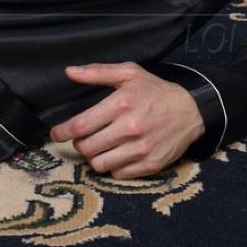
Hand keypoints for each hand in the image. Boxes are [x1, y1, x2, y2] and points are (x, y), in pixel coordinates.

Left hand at [49, 61, 205, 178]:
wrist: (190, 111)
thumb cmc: (154, 90)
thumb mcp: (128, 72)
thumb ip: (96, 72)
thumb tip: (69, 72)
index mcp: (121, 104)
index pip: (81, 125)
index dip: (63, 131)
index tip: (56, 133)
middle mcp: (130, 129)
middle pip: (87, 147)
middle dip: (78, 144)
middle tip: (81, 138)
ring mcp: (141, 150)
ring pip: (100, 164)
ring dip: (94, 156)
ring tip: (98, 146)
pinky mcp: (150, 165)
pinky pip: (118, 174)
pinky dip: (112, 166)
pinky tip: (115, 154)